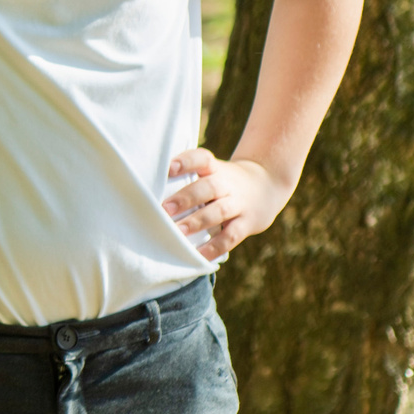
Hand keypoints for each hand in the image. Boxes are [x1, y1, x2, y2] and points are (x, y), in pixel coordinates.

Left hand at [164, 147, 293, 258]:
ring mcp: (239, 203)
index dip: (186, 161)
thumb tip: (145, 192)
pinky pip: (231, 236)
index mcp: (214, 168)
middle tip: (163, 209)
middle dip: (185, 198)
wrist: (268, 184)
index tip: (169, 167)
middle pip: (208, 187)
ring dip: (197, 222)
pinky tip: (198, 255)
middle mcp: (227, 184)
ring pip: (218, 212)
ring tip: (177, 232)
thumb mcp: (212, 171)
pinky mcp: (248, 223)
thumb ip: (187, 177)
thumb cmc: (223, 181)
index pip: (201, 159)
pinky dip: (215, 247)